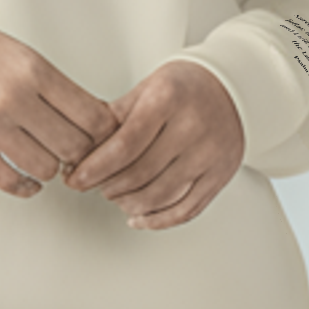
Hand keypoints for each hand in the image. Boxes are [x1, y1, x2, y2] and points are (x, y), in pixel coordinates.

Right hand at [0, 22, 114, 198]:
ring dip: (52, 169)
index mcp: (35, 71)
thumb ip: (59, 89)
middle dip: (81, 154)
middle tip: (77, 153)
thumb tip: (98, 124)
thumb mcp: (26, 57)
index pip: (93, 117)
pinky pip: (6, 180)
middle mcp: (14, 98)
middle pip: (74, 146)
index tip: (101, 138)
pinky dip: (25, 187)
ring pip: (44, 168)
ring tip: (49, 160)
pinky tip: (30, 182)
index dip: (105, 134)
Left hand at [64, 60, 244, 228]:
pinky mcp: (220, 176)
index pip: (124, 146)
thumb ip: (113, 119)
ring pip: (160, 196)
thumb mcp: (145, 89)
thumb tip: (78, 151)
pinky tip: (139, 217)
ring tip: (115, 196)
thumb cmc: (184, 88)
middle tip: (92, 185)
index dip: (95, 168)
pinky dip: (157, 220)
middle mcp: (193, 128)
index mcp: (168, 100)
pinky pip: (185, 210)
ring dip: (129, 204)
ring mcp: (210, 155)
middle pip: (140, 174)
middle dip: (108, 186)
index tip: (76, 178)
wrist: (232, 89)